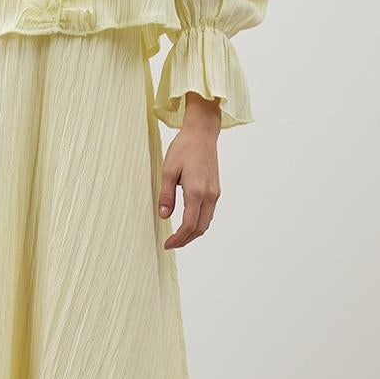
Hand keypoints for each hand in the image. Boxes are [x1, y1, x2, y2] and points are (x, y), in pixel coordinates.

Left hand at [158, 95, 220, 248]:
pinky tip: (189, 221)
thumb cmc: (184, 148)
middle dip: (186, 240)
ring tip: (178, 236)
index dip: (178, 239)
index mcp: (196, 192)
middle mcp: (209, 195)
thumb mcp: (168, 170)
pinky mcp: (216, 189)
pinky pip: (209, 213)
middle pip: (200, 228)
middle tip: (171, 244)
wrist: (202, 133)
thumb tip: (163, 215)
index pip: (189, 225)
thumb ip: (166, 195)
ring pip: (207, 222)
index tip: (167, 244)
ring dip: (193, 233)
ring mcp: (215, 193)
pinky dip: (200, 222)